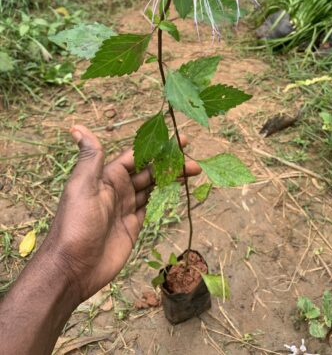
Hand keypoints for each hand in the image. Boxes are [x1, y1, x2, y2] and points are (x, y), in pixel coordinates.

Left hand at [41, 124, 200, 302]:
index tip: (181, 140)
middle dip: (171, 162)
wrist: (73, 268)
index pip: (138, 155)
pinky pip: (151, 205)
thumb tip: (76, 126)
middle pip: (150, 170)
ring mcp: (126, 207)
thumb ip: (90, 158)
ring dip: (172, 177)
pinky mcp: (132, 225)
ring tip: (194, 171)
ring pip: (153, 186)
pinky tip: (177, 190)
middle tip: (194, 159)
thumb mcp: (82, 186)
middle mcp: (118, 188)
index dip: (159, 147)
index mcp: (108, 176)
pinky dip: (165, 196)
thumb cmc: (76, 224)